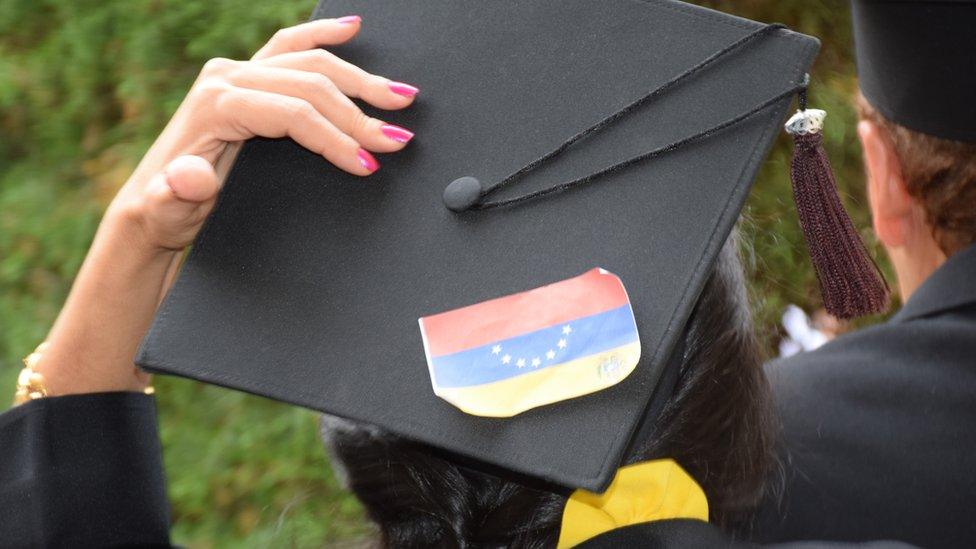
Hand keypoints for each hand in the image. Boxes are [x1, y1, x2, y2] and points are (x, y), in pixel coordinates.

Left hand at [34, 16, 416, 394]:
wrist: (152, 207)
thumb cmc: (166, 212)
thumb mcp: (167, 211)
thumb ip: (178, 195)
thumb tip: (189, 177)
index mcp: (216, 104)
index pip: (294, 113)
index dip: (335, 138)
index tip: (368, 164)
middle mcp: (226, 78)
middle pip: (311, 85)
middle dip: (360, 115)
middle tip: (397, 140)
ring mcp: (237, 72)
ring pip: (311, 63)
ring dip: (360, 80)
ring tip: (401, 97)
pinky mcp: (247, 77)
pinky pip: (290, 46)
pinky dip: (323, 36)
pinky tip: (352, 28)